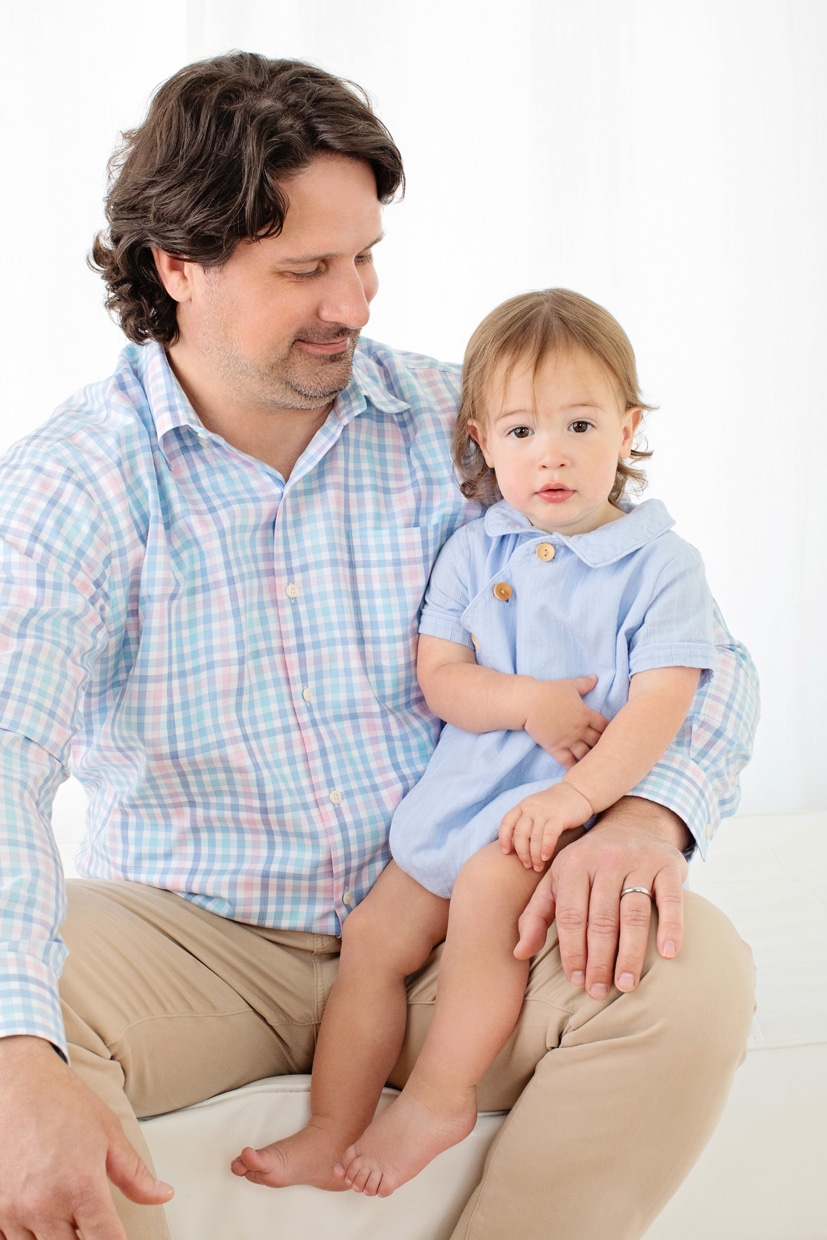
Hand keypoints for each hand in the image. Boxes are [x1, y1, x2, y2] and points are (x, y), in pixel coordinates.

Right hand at [0, 1035, 172, 1237]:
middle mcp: (44, 1205)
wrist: (20, 1084)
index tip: (121, 1239)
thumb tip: (162, 1194)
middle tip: (95, 1224)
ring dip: (59, 1239)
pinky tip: (42, 1222)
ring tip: (70, 1217)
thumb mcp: (110, 1134)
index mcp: (80, 1186)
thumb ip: (135, 1174)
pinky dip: (29, 1237)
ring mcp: (14, 1211)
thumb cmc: (63, 1104)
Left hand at [499, 783, 593, 870]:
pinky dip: (546, 848)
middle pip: (520, 834)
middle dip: (522, 853)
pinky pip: (549, 835)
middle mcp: (531, 808)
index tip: (506, 853)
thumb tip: (516, 846)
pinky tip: (546, 858)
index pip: (507, 823)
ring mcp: (545, 812)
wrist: (578, 792)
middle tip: (527, 866)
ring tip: (537, 867)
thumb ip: (526, 822)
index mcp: (523, 806)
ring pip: (534, 837)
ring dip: (535, 855)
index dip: (504, 839)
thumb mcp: (536, 809)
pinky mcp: (559, 817)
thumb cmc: (555, 806)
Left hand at [514, 797, 688, 995]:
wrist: (632, 824)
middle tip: (599, 991)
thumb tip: (519, 953)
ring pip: (633, 914)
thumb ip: (536, 915)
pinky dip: (670, 926)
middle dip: (599, 960)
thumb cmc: (588, 863)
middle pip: (601, 920)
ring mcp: (638, 862)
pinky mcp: (668, 866)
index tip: (576, 981)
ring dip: (630, 954)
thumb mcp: (557, 880)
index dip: (573, 952)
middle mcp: (605, 860)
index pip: (571, 916)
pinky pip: (671, 900)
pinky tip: (667, 954)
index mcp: (573, 865)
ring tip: (626, 985)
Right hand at [523, 675, 606, 766]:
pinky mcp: (556, 748)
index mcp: (586, 714)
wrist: (528, 703)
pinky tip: (580, 772)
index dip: (611, 730)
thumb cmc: (548, 692)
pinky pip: (568, 762)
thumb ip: (584, 684)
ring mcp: (568, 740)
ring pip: (586, 755)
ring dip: (592, 759)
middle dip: (604, 747)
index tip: (613, 734)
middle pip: (599, 742)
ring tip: (597, 764)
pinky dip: (575, 768)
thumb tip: (595, 678)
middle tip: (608, 751)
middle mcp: (580, 730)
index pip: (605, 726)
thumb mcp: (569, 685)